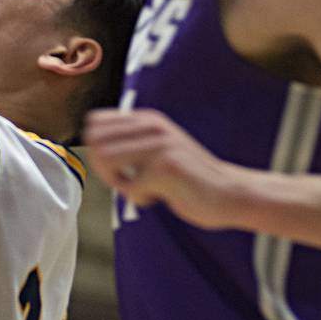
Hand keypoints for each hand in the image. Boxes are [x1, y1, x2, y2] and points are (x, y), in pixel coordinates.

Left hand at [83, 108, 248, 230]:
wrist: (229, 193)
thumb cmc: (187, 178)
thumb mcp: (158, 149)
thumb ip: (129, 144)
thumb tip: (91, 149)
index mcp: (147, 119)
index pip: (95, 122)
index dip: (97, 148)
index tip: (117, 166)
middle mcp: (153, 126)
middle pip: (96, 143)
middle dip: (105, 169)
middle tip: (128, 181)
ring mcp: (160, 145)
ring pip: (107, 162)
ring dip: (120, 184)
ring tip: (143, 188)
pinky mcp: (167, 167)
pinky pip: (131, 188)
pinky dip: (141, 199)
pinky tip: (162, 196)